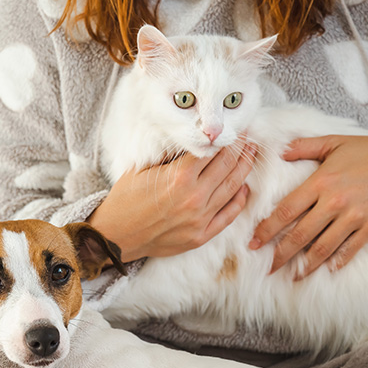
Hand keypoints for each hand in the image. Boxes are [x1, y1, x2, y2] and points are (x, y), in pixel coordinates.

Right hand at [88, 142, 257, 262]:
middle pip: (226, 167)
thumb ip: (168, 153)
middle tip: (248, 139)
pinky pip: (228, 216)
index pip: (211, 151)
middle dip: (239, 150)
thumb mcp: (142, 168)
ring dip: (244, 170)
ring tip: (251, 157)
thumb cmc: (125, 200)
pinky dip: (239, 200)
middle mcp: (193, 197)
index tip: (231, 130)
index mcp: (179, 176)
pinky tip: (244, 189)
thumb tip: (190, 138)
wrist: (116, 236)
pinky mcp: (201, 236)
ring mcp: (199, 219)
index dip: (223, 139)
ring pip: (232, 188)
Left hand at [249, 135, 367, 279]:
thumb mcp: (335, 142)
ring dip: (305, 265)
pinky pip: (349, 250)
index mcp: (321, 182)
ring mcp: (354, 218)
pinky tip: (327, 269)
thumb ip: (304, 147)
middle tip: (268, 267)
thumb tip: (279, 150)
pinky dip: (336, 262)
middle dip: (281, 254)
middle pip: (300, 235)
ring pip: (323, 248)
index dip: (267, 229)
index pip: (286, 210)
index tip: (254, 242)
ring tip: (293, 275)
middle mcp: (335, 202)